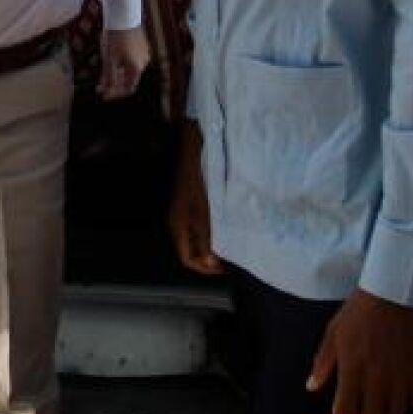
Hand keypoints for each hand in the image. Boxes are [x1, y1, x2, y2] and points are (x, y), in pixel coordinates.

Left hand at [99, 26, 150, 99]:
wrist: (124, 16)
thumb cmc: (115, 38)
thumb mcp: (109, 59)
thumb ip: (109, 77)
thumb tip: (106, 91)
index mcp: (137, 68)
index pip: (129, 88)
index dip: (116, 93)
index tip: (103, 94)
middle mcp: (143, 63)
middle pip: (129, 79)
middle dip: (114, 84)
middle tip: (100, 85)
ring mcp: (144, 53)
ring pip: (129, 69)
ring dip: (117, 74)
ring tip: (103, 73)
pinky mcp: (141, 45)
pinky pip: (131, 60)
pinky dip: (121, 64)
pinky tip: (111, 61)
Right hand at [168, 122, 220, 274]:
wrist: (191, 145)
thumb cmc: (198, 178)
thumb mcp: (205, 210)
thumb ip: (206, 236)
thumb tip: (211, 262)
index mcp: (179, 226)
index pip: (189, 259)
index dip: (207, 269)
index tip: (227, 267)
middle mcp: (179, 221)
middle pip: (193, 248)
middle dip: (211, 255)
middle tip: (234, 254)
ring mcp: (184, 209)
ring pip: (198, 236)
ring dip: (214, 241)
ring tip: (233, 239)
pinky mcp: (191, 199)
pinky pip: (201, 222)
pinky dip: (214, 227)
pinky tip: (228, 220)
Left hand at [308, 289, 412, 413]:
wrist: (395, 294)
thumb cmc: (361, 310)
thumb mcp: (333, 333)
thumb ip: (323, 363)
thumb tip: (312, 386)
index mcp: (352, 370)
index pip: (345, 411)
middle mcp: (377, 379)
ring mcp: (402, 378)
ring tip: (380, 412)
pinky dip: (409, 404)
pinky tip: (402, 397)